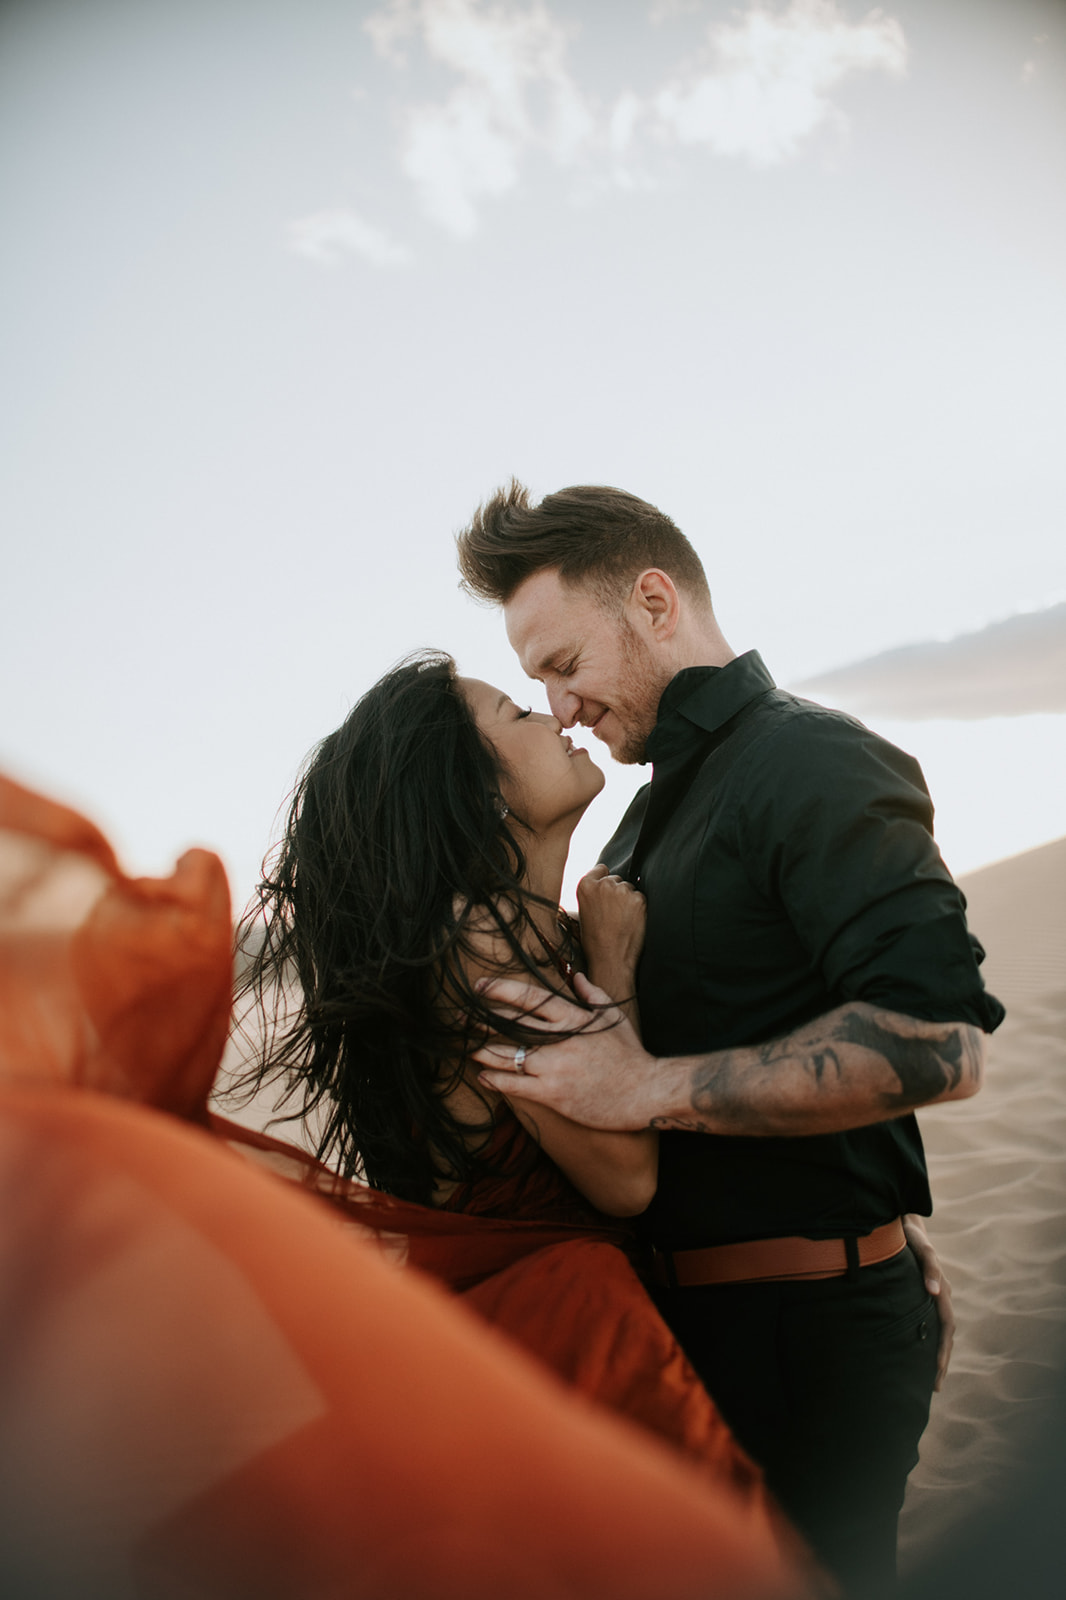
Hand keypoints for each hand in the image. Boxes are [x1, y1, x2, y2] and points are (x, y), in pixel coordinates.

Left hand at [473, 971, 658, 1128]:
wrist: (644, 1092)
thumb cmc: (630, 1056)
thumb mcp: (613, 1018)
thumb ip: (592, 994)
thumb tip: (575, 976)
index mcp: (573, 1017)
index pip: (530, 997)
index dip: (501, 990)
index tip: (480, 987)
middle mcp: (560, 1039)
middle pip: (511, 1024)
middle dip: (481, 1020)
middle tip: (458, 1017)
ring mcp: (555, 1067)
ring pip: (507, 1055)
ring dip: (482, 1051)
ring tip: (467, 1047)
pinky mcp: (553, 1093)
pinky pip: (514, 1085)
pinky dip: (495, 1080)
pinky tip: (482, 1076)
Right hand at [576, 864, 645, 992]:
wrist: (610, 958)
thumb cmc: (594, 940)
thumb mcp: (583, 912)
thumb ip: (592, 895)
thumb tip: (603, 885)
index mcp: (585, 885)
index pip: (601, 869)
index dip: (604, 881)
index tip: (606, 892)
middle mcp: (604, 884)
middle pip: (616, 879)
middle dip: (617, 892)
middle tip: (613, 913)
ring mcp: (622, 890)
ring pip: (629, 888)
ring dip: (628, 900)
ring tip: (622, 920)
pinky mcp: (638, 899)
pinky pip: (641, 898)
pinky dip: (639, 908)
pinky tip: (632, 922)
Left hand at [903, 1213, 954, 1390]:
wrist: (904, 1223)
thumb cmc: (910, 1236)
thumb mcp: (921, 1248)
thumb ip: (930, 1268)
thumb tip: (935, 1293)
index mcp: (941, 1290)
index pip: (945, 1327)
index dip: (941, 1350)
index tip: (935, 1372)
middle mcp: (940, 1296)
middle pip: (945, 1335)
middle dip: (941, 1361)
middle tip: (935, 1387)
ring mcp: (932, 1296)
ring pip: (938, 1332)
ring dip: (936, 1355)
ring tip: (930, 1380)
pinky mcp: (922, 1295)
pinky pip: (929, 1323)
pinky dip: (927, 1341)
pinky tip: (917, 1353)